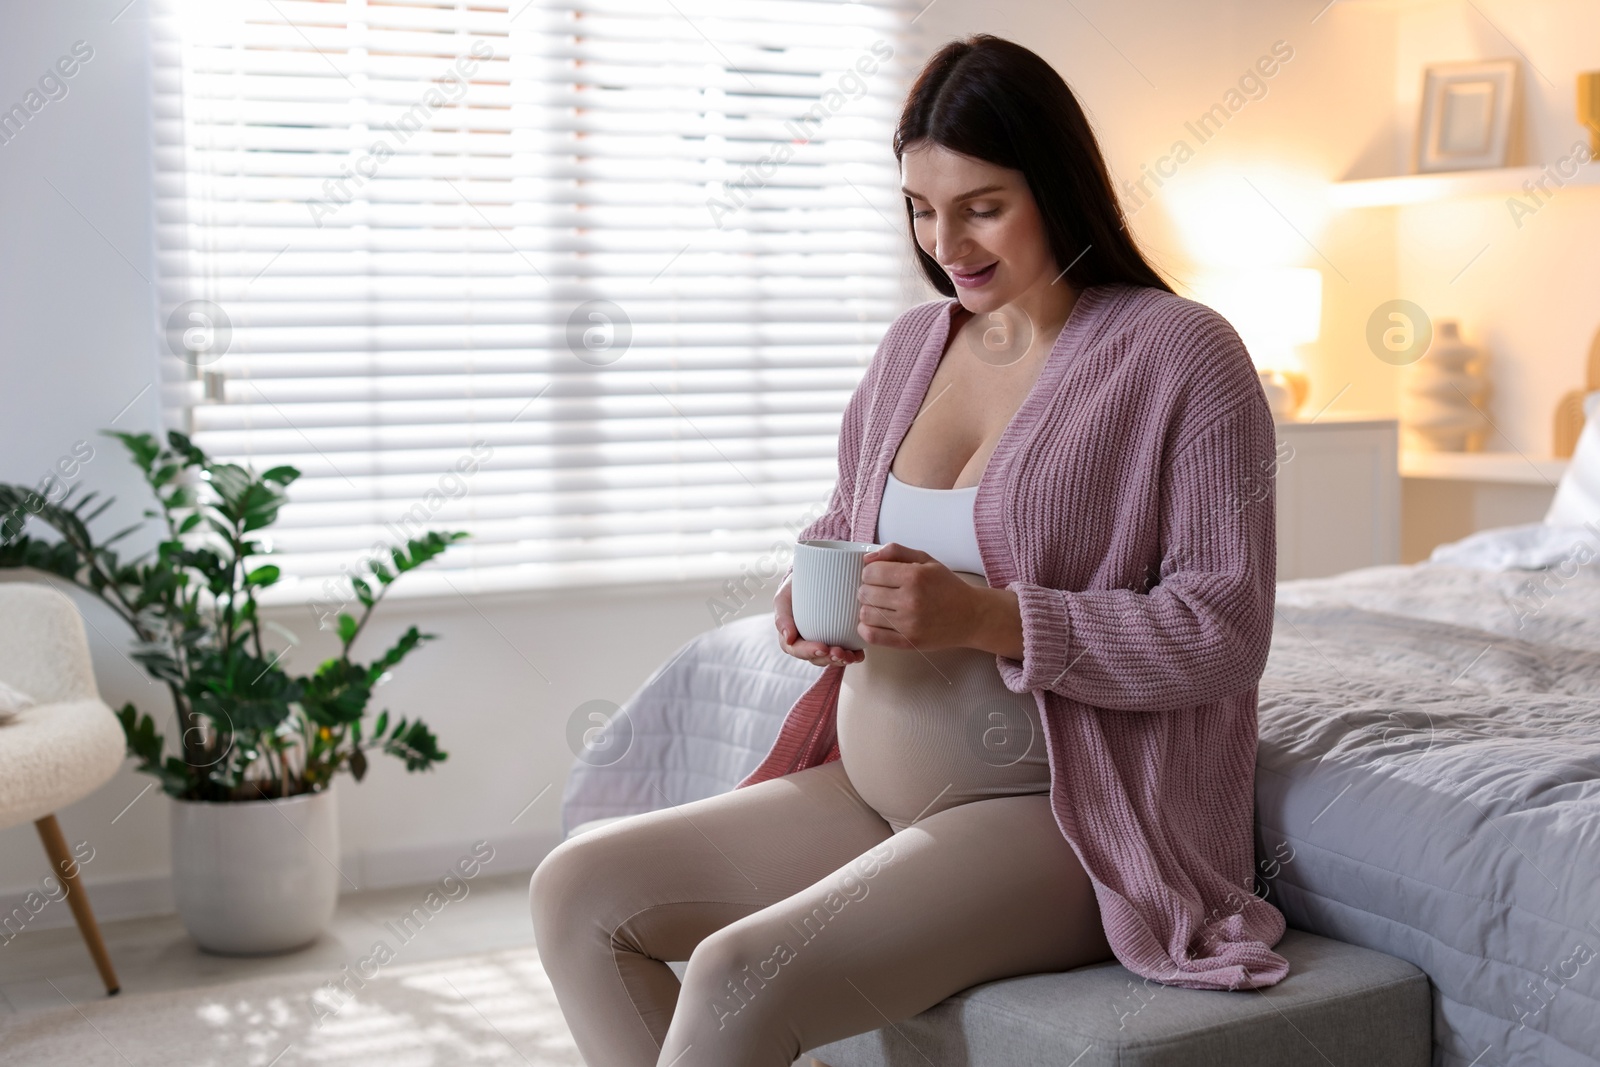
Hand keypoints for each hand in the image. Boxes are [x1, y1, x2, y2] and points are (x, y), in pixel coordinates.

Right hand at [774, 579, 865, 666]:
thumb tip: (788, 638)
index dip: (809, 652)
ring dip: (841, 660)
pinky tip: (858, 655)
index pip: (797, 650)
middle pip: (816, 658)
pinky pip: (845, 653)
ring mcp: (823, 642)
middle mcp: (807, 643)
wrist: (814, 576)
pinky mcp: (839, 640)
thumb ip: (782, 617)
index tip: (822, 648)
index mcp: (791, 637)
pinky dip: (852, 656)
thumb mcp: (784, 598)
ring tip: (851, 656)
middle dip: (828, 659)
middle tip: (840, 653)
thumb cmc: (795, 589)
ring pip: (831, 658)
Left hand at [856, 542, 983, 650]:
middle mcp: (910, 600)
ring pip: (865, 614)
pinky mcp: (908, 642)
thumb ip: (896, 552)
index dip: (870, 572)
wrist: (971, 616)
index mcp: (914, 576)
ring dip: (867, 608)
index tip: (878, 575)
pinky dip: (865, 628)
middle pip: (865, 593)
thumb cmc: (947, 586)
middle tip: (879, 591)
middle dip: (868, 589)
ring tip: (879, 606)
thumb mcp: (926, 560)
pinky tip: (873, 622)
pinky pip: (872, 636)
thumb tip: (868, 558)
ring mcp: (908, 623)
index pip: (870, 572)